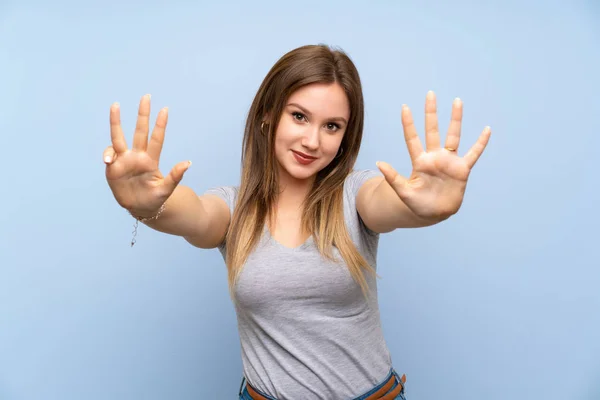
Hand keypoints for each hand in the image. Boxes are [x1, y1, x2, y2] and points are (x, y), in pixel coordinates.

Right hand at [103, 94, 190, 217]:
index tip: (165, 109)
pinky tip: (108, 160)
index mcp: (151, 160)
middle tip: (147, 96)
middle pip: (140, 131)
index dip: (160, 125)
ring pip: (119, 137)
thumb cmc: (155, 199)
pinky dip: (108, 154)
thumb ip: (175, 176)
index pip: (157, 139)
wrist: (139, 209)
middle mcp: (137, 156)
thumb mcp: (166, 189)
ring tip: (115, 105)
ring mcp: (124, 160)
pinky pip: (109, 155)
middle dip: (143, 114)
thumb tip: (188, 163)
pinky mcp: (112, 168)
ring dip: (116, 121)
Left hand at [376, 91, 490, 220]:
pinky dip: (480, 143)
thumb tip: (379, 163)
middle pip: (432, 130)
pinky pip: (473, 154)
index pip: (412, 139)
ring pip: (453, 136)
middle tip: (430, 94)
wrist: (435, 214)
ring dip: (455, 119)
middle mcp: (434, 157)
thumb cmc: (417, 204)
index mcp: (420, 162)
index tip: (404, 107)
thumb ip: (393, 178)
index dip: (408, 124)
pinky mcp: (462, 170)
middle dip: (431, 113)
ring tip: (457, 101)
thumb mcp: (403, 192)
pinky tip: (487, 130)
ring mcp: (449, 162)